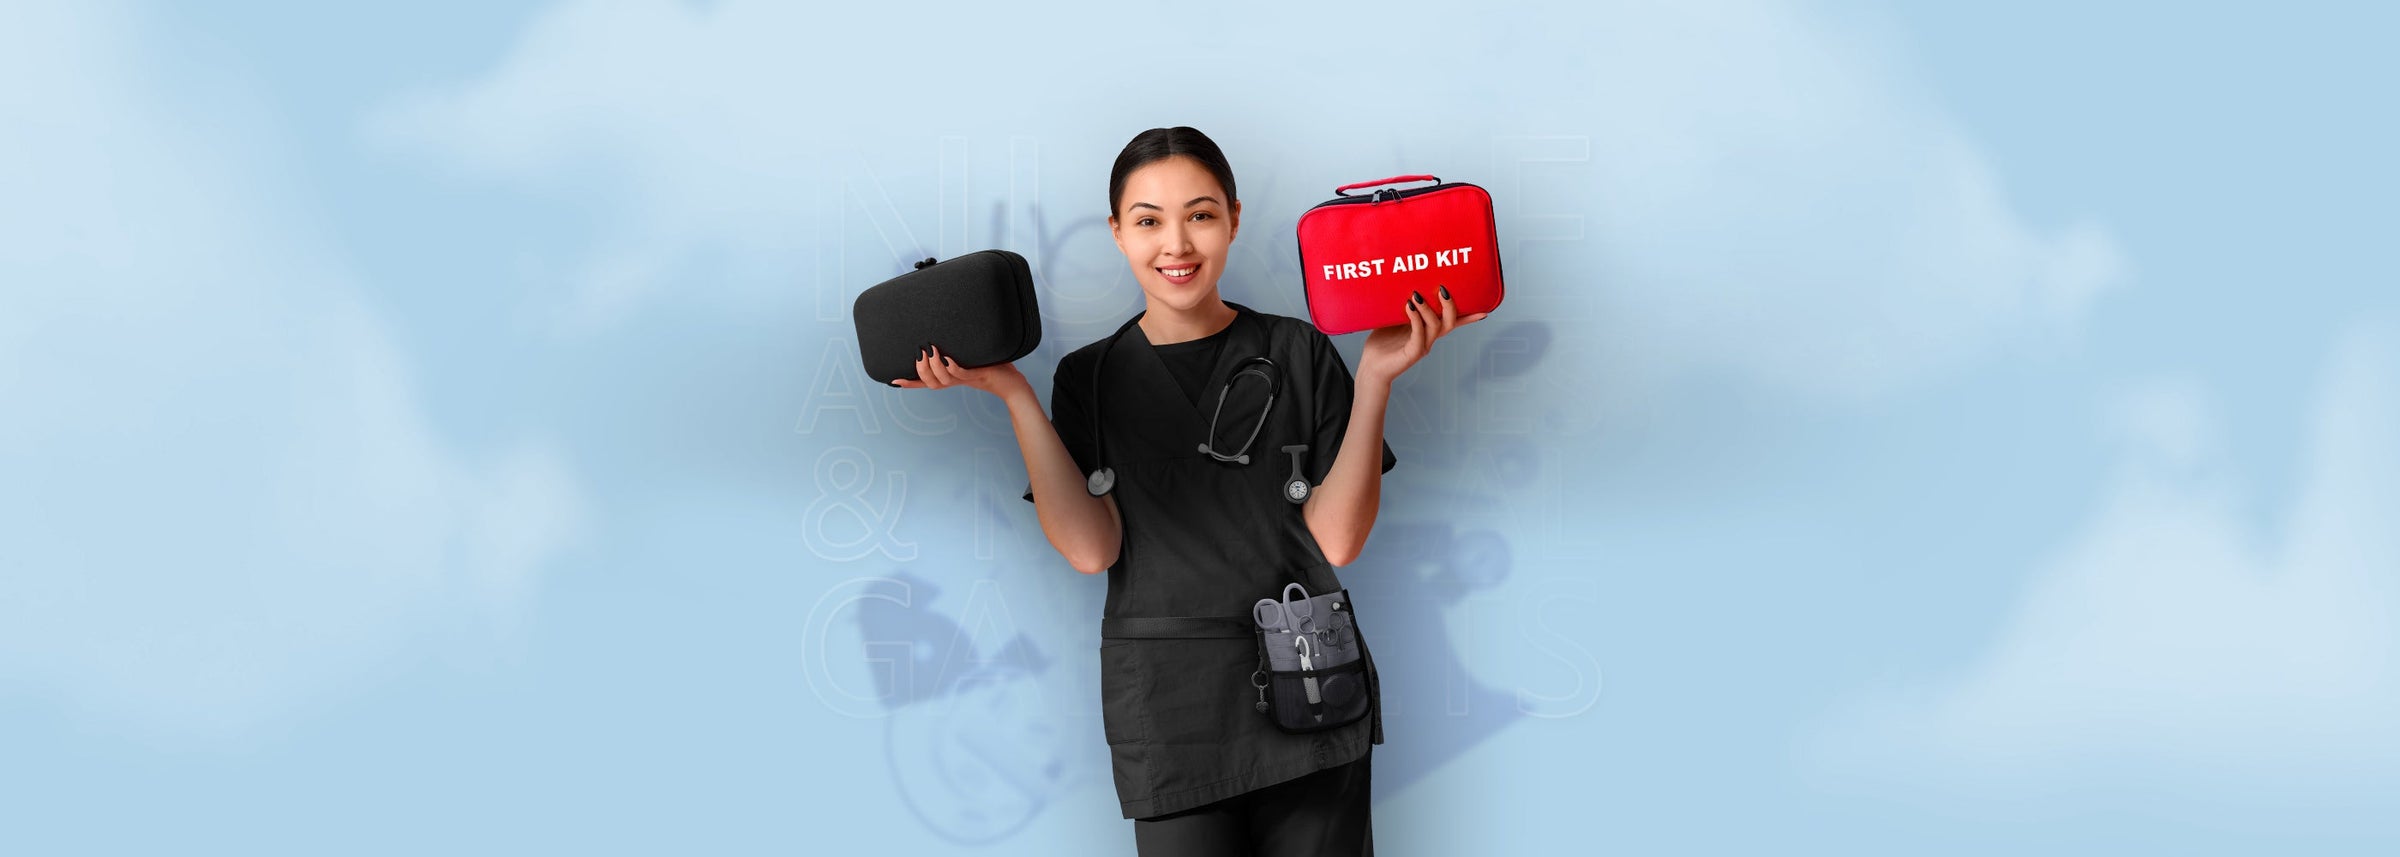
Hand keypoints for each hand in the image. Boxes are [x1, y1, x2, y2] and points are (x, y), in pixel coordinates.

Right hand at [892, 344, 1028, 398]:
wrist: (1012, 382)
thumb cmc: (993, 367)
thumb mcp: (971, 356)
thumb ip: (958, 348)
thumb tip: (946, 331)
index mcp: (951, 377)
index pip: (926, 382)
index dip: (910, 383)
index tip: (893, 380)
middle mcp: (956, 380)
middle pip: (930, 383)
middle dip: (920, 370)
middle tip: (918, 354)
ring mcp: (966, 378)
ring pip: (942, 380)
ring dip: (934, 366)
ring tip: (930, 351)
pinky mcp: (978, 374)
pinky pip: (961, 374)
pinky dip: (952, 366)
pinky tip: (948, 357)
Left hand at [1357, 286, 1488, 386]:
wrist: (1371, 366)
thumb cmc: (1381, 342)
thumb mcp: (1392, 319)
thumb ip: (1402, 306)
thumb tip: (1405, 284)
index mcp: (1427, 331)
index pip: (1452, 322)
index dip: (1468, 317)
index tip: (1484, 309)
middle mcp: (1428, 339)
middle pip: (1448, 322)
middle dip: (1449, 305)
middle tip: (1442, 289)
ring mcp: (1422, 347)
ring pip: (1435, 327)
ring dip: (1428, 309)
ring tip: (1416, 295)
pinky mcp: (1411, 354)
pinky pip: (1419, 336)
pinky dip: (1416, 320)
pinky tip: (1409, 307)